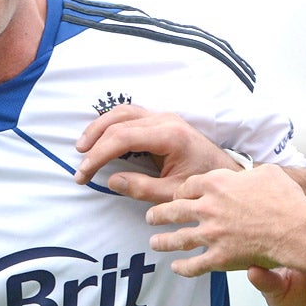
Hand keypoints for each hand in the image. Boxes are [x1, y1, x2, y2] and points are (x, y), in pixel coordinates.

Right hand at [75, 105, 240, 202]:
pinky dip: (112, 123)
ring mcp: (164, 117)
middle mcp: (165, 120)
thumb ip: (141, 188)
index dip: (98, 155)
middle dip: (94, 142)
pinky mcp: (162, 120)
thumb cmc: (203, 182)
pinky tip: (101, 137)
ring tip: (83, 147)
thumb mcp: (172, 193)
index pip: (123, 138)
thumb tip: (111, 180)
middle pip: (119, 120)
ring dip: (100, 127)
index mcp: (169, 136)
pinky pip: (131, 115)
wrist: (225, 171)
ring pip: (123, 112)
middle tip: (80, 164)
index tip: (83, 174)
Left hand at [146, 164, 305, 275]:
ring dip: (163, 240)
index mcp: (216, 183)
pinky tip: (176, 268)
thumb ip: (250, 174)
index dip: (180, 192)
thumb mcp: (266, 173)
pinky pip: (194, 265)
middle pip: (174, 210)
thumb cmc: (285, 199)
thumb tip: (249, 175)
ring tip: (154, 242)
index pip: (188, 186)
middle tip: (151, 216)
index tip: (177, 196)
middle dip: (159, 214)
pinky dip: (183, 268)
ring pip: (178, 238)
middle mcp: (208, 207)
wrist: (294, 228)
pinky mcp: (219, 257)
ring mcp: (211, 234)